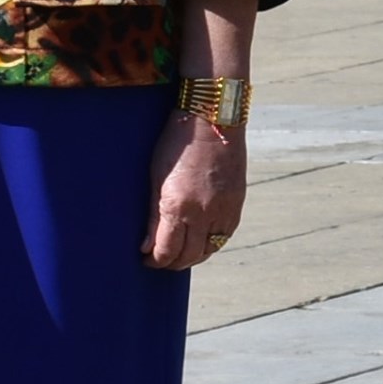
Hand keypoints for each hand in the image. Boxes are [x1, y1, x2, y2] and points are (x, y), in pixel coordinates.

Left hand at [140, 116, 245, 268]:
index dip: (155, 261)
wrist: (211, 121)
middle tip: (160, 259)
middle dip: (172, 263)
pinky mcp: (236, 204)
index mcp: (178, 207)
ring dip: (193, 256)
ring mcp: (224, 210)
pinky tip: (200, 239)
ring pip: (209, 250)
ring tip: (179, 252)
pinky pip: (224, 236)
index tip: (146, 259)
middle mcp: (204, 213)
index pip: (167, 251)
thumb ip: (152, 217)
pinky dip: (211, 243)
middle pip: (189, 256)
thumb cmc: (176, 144)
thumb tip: (146, 247)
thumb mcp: (155, 179)